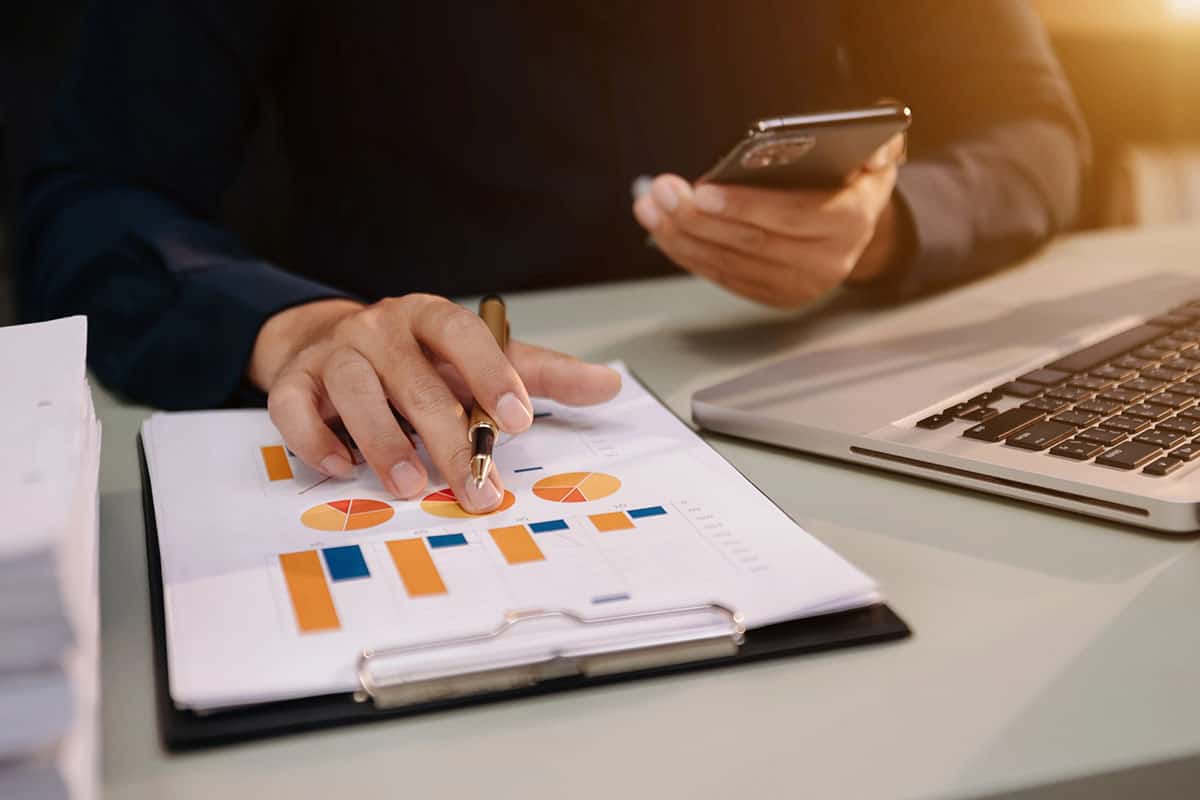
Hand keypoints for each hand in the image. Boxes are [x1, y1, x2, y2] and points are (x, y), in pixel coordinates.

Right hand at [247, 295, 621, 511]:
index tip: (518, 419)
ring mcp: (335, 353)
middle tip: (477, 487)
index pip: (463, 335)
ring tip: (412, 485)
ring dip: (386, 443)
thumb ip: (540, 375)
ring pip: (356, 392)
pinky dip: (315, 440)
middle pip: (417, 381)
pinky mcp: (295, 380)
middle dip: (450, 439)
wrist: (332, 341)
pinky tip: (342, 469)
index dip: (491, 373)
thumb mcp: (478, 360)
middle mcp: (382, 328)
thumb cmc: (417, 359)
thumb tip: (609, 385)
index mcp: (430, 317)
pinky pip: (295, 408)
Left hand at [632, 134, 908, 306]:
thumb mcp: (878, 154)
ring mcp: (797, 285)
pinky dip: (688, 253)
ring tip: (651, 205)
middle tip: (661, 190)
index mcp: (850, 221)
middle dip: (697, 216)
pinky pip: (722, 276)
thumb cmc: (856, 181)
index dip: (744, 205)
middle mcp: (826, 262)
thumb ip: (877, 142)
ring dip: (681, 236)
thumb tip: (870, 137)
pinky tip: (662, 228)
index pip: (791, 216)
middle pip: (750, 242)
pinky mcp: (773, 296)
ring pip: (729, 262)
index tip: (703, 190)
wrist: (860, 230)